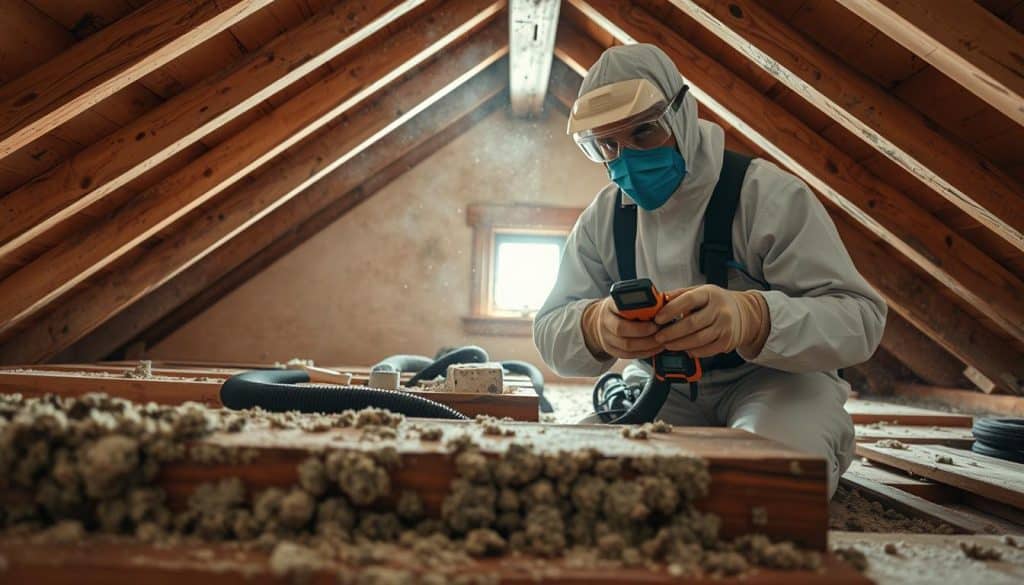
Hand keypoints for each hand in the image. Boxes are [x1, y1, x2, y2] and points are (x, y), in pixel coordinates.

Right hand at [581, 297, 663, 359]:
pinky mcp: (610, 350)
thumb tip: (665, 302)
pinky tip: (654, 349)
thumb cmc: (622, 309)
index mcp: (611, 304)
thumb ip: (643, 300)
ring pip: (626, 345)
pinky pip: (628, 355)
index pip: (621, 308)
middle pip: (621, 329)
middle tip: (660, 331)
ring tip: (661, 341)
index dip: (639, 313)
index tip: (656, 317)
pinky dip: (644, 353)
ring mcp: (606, 337)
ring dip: (647, 345)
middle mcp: (605, 320)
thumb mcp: (629, 299)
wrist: (604, 320)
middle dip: (644, 332)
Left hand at [652, 285, 768, 357]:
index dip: (671, 310)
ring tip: (667, 345)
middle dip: (671, 332)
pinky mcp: (727, 342)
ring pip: (698, 339)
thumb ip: (679, 295)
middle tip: (658, 337)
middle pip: (692, 323)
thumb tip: (657, 300)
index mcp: (709, 293)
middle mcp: (720, 309)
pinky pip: (706, 350)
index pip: (688, 300)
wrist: (743, 313)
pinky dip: (692, 351)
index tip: (658, 319)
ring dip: (679, 344)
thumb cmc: (715, 302)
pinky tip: (683, 350)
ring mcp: (725, 326)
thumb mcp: (699, 292)